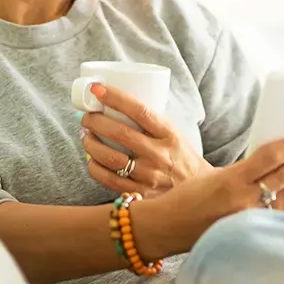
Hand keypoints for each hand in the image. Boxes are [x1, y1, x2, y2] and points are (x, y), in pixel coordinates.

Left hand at [80, 83, 208, 196]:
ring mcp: (149, 176)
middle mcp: (159, 155)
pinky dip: (94, 167)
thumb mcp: (173, 132)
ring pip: (110, 158)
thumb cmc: (180, 155)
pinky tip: (91, 159)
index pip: (140, 111)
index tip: (97, 89)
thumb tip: (115, 104)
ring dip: (91, 143)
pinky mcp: (141, 194)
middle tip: (87, 116)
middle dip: (96, 121)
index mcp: (169, 134)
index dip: (116, 98)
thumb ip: (150, 121)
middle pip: (120, 133)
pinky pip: (108, 179)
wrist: (197, 189)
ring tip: (86, 136)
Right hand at [132, 135, 283, 258]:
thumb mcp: (212, 175)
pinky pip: (280, 219)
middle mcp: (243, 201)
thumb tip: (274, 163)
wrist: (167, 227)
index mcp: (232, 180)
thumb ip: (244, 172)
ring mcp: (248, 221)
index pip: (272, 158)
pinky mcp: (249, 234)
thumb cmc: (185, 199)